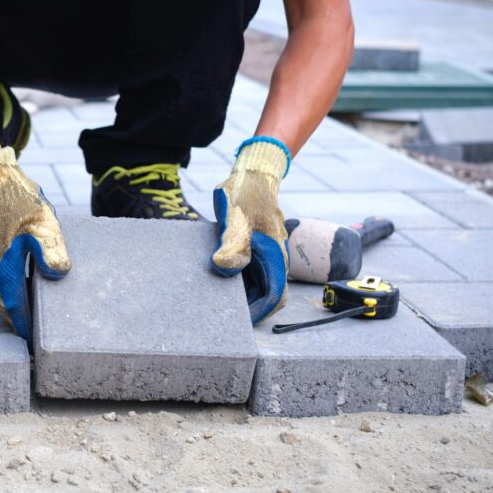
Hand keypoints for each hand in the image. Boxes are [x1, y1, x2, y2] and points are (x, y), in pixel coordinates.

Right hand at [0, 147, 71, 337]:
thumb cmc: (20, 201)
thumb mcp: (43, 223)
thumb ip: (50, 251)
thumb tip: (57, 275)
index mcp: (4, 267)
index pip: (14, 307)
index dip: (23, 326)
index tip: (31, 342)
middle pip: (3, 302)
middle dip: (16, 318)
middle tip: (30, 333)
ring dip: (10, 302)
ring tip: (26, 313)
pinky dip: (5, 286)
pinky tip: (17, 284)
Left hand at [209, 138, 290, 323]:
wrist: (252, 170)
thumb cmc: (246, 193)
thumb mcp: (236, 218)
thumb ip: (232, 245)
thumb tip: (225, 268)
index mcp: (275, 256)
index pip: (275, 297)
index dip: (259, 313)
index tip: (238, 322)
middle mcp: (275, 258)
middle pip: (267, 294)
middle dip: (248, 308)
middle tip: (222, 316)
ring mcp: (266, 253)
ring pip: (258, 283)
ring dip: (242, 294)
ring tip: (217, 302)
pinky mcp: (256, 247)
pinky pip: (250, 271)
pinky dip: (237, 279)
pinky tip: (217, 279)